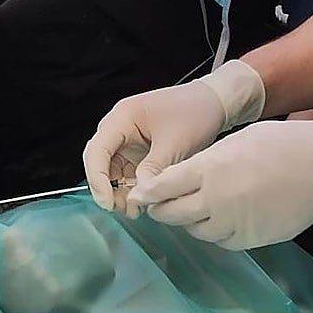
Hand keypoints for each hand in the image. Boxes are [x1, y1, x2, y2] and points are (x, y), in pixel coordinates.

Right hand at [83, 60, 265, 215]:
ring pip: (112, 169)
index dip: (98, 179)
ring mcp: (129, 137)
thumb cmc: (195, 112)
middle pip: (100, 161)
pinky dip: (131, 186)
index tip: (108, 203)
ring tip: (135, 210)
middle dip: (107, 187)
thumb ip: (152, 170)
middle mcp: (120, 126)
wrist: (215, 102)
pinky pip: (127, 170)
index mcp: (123, 117)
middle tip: (122, 209)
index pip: (97, 150)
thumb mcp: (174, 144)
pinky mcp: (139, 148)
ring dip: (119, 190)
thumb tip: (137, 197)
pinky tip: (143, 200)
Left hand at [128, 105, 312, 249]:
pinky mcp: (254, 239)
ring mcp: (236, 223)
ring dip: (189, 222)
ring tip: (190, 210)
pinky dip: (215, 232)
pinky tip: (218, 219)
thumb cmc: (281, 142)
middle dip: (161, 210)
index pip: (164, 187)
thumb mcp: (235, 141)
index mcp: (211, 168)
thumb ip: (206, 161)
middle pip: (174, 214)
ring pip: (197, 231)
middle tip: (158, 206)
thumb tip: (181, 176)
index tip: (140, 195)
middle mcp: (218, 199)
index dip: (149, 193)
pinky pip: (222, 241)